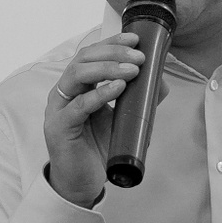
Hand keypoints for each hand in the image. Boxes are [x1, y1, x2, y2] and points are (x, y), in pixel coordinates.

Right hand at [44, 33, 163, 208]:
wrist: (82, 184)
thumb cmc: (98, 150)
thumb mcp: (125, 121)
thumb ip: (140, 101)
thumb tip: (162, 81)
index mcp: (78, 87)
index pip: (91, 54)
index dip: (112, 42)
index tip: (135, 38)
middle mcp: (65, 93)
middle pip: (83, 58)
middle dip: (113, 52)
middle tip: (139, 57)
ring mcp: (59, 109)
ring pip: (77, 74)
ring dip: (107, 67)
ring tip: (131, 70)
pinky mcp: (60, 127)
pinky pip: (78, 105)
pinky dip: (99, 94)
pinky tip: (118, 88)